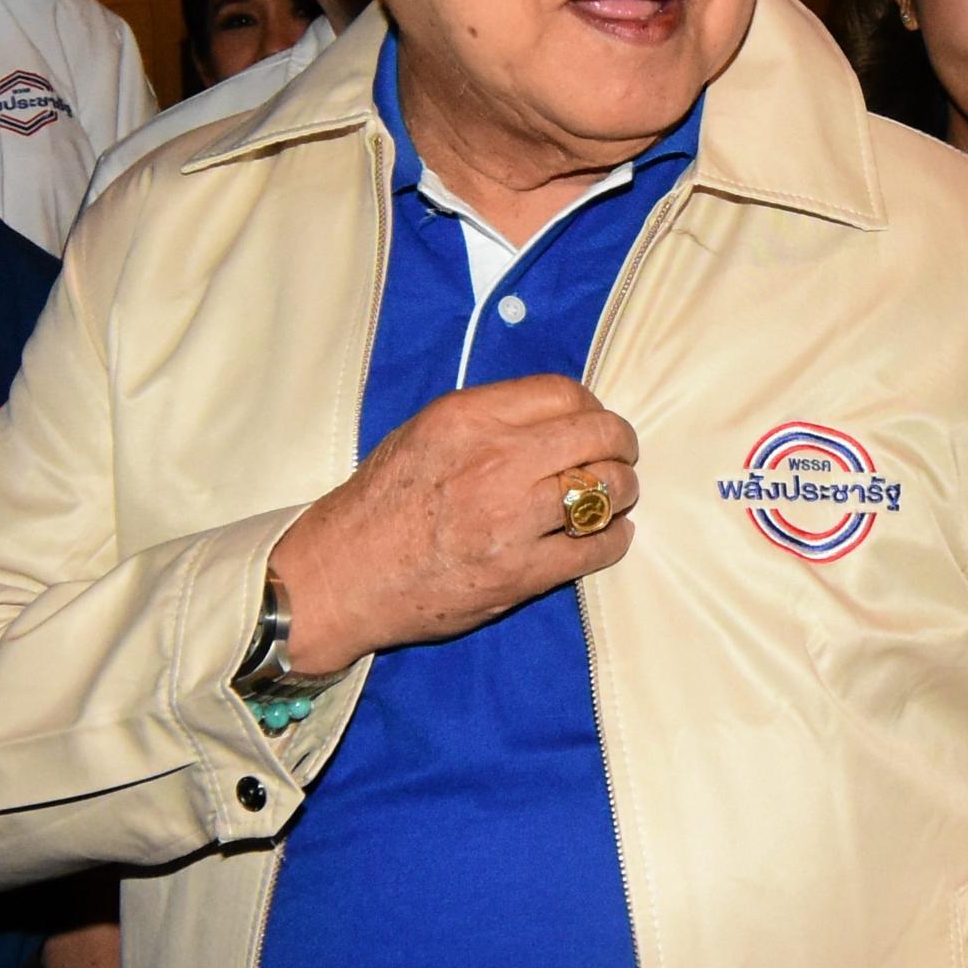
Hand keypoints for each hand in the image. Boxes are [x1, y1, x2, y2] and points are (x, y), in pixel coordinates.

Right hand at [272, 373, 637, 672]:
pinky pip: (594, 549)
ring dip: (623, 492)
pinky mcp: (519, 574)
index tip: (594, 423)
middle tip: (620, 457)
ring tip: (618, 497)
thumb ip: (488, 418)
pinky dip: (613, 540)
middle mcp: (495, 462)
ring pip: (605, 490)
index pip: (564, 393)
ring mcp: (510, 520)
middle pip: (597, 435)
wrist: (344, 574)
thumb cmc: (381, 502)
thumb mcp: (425, 432)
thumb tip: (555, 416)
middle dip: (620, 445)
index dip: (592, 407)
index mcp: (469, 418)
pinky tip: (609, 536)